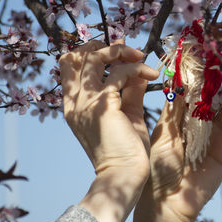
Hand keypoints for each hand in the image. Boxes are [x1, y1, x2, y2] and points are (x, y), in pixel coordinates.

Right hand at [59, 40, 158, 221]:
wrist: (124, 174)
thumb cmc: (126, 148)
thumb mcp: (127, 113)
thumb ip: (128, 91)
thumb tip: (137, 71)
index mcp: (75, 104)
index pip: (70, 66)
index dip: (91, 52)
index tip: (117, 54)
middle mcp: (75, 101)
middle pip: (77, 56)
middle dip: (103, 47)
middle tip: (127, 52)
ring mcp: (85, 102)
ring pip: (94, 58)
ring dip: (120, 52)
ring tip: (141, 57)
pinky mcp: (103, 105)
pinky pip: (118, 74)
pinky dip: (137, 69)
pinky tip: (152, 75)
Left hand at [133, 83, 221, 221]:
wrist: (169, 199)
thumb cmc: (159, 166)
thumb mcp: (163, 135)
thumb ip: (172, 111)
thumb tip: (174, 82)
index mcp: (180, 119)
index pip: (193, 95)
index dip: (201, 80)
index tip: (209, 62)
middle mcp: (198, 126)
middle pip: (214, 101)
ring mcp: (214, 138)